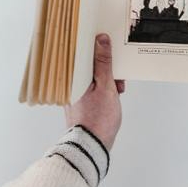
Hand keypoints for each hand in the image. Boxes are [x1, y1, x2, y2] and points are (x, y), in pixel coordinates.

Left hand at [70, 33, 123, 148]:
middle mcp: (69, 82)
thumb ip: (104, 62)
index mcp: (72, 76)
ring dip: (107, 77)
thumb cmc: (97, 121)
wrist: (91, 146)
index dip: (96, 44)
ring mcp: (74, 91)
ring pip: (92, 74)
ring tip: (117, 89)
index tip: (108, 40)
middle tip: (118, 73)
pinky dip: (103, 86)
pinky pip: (92, 85)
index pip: (81, 50)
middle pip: (88, 62)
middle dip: (106, 64)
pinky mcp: (80, 99)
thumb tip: (102, 40)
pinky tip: (114, 94)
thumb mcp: (106, 86)